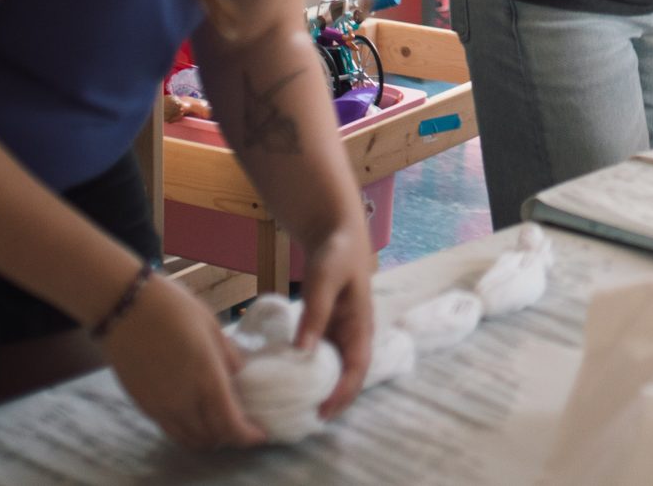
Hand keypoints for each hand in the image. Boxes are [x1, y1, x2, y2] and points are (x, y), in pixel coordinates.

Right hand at [102, 269, 267, 449]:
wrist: (123, 306)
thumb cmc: (172, 306)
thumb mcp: (211, 325)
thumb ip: (228, 355)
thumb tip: (239, 375)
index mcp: (206, 377)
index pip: (231, 424)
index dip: (248, 436)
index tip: (260, 434)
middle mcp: (183, 400)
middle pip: (212, 437)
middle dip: (231, 436)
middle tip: (243, 424)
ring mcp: (159, 406)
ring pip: (189, 439)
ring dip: (208, 437)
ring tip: (219, 423)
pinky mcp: (142, 404)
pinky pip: (169, 430)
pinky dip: (187, 432)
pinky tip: (194, 416)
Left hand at [294, 215, 377, 421]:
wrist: (337, 231)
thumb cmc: (335, 253)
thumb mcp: (324, 279)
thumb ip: (315, 313)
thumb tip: (303, 351)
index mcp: (361, 324)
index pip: (357, 369)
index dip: (343, 394)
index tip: (323, 414)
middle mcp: (354, 333)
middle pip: (349, 375)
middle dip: (333, 400)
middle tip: (306, 421)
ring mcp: (341, 330)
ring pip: (335, 368)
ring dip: (322, 388)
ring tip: (298, 408)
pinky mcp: (328, 326)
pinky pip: (321, 355)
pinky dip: (310, 371)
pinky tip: (292, 380)